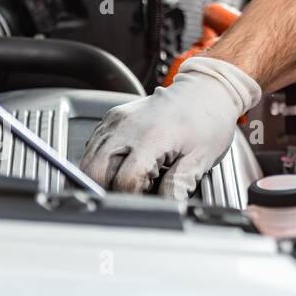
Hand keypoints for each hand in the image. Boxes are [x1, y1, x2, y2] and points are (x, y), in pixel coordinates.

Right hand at [81, 56, 260, 198]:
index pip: (124, 181)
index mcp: (151, 138)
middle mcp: (127, 127)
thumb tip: (166, 207)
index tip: (146, 198)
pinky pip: (94, 146)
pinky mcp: (112, 117)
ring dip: (102, 176)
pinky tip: (124, 163)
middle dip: (108, 190)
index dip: (133, 197)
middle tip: (135, 191)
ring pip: (88, 160)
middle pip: (95, 172)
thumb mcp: (201, 158)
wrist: (207, 89)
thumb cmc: (208, 120)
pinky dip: (101, 160)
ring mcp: (117, 120)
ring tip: (132, 176)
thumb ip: (179, 185)